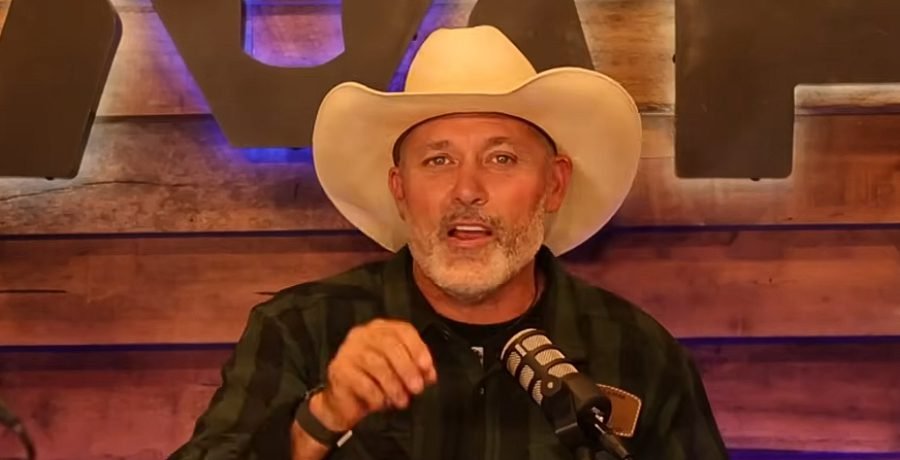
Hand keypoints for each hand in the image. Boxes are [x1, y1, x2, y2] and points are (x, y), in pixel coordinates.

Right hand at [309, 319, 436, 431]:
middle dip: (407, 368)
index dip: (417, 348)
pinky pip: (363, 382)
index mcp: (381, 329)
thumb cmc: (376, 383)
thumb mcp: (401, 374)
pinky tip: (382, 403)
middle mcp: (363, 334)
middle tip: (417, 389)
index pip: (403, 330)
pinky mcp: (338, 370)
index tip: (427, 368)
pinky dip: (377, 395)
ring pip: (376, 364)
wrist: (345, 403)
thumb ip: (417, 370)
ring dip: (394, 385)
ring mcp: (348, 350)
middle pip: (390, 345)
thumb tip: (429, 375)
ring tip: (402, 401)